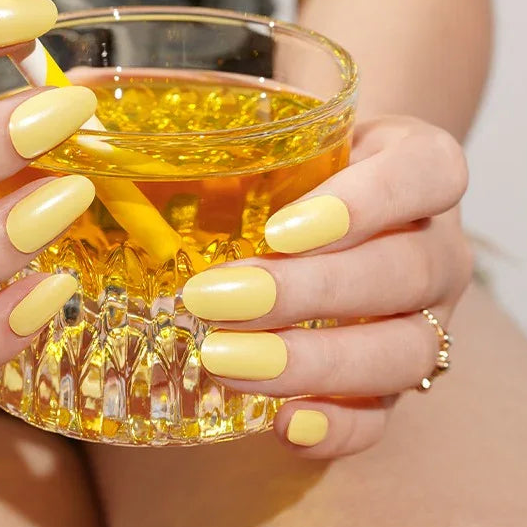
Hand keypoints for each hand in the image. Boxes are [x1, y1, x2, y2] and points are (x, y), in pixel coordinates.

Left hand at [183, 117, 471, 457]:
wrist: (343, 207)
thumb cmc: (305, 166)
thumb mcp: (283, 132)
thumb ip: (221, 127)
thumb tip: (91, 101)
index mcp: (419, 166)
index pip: (427, 173)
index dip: (365, 203)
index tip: (280, 229)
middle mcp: (436, 243)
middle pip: (406, 271)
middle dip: (309, 291)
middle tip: (217, 299)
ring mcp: (426, 316)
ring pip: (404, 350)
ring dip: (315, 362)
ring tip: (226, 360)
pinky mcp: (399, 373)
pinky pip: (388, 412)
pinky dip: (340, 425)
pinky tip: (282, 424)